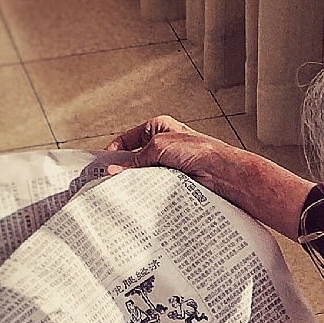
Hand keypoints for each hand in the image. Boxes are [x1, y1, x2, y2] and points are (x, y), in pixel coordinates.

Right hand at [104, 116, 246, 195]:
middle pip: (134, 157)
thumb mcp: (159, 147)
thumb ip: (136, 159)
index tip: (104, 164)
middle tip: (110, 178)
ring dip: (137, 180)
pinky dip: (147, 189)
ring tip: (124, 188)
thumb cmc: (198, 149)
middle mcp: (163, 144)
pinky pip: (154, 184)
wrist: (219, 171)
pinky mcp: (173, 179)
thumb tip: (115, 170)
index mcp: (158, 127)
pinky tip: (141, 194)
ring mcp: (168, 162)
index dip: (115, 150)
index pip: (128, 138)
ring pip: (144, 172)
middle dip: (124, 167)